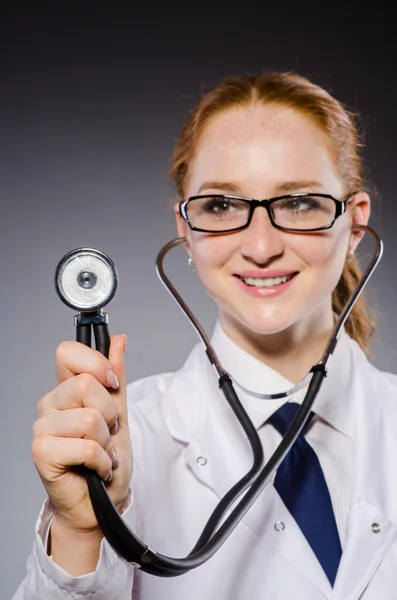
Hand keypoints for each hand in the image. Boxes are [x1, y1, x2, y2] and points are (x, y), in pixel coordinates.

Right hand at [31, 334, 131, 535]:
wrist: (102, 502)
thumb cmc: (107, 460)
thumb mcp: (119, 413)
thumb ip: (116, 376)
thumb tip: (118, 340)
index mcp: (65, 391)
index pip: (67, 352)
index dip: (95, 363)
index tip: (111, 384)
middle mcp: (49, 405)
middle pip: (85, 385)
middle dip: (109, 413)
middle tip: (107, 433)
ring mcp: (43, 429)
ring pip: (89, 418)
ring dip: (107, 441)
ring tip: (102, 452)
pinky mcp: (42, 453)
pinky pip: (86, 445)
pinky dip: (102, 460)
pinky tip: (97, 467)